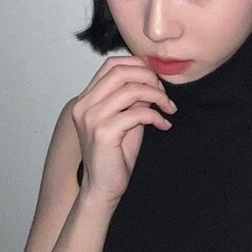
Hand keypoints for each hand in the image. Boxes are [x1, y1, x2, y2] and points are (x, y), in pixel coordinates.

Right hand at [71, 55, 176, 205]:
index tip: (156, 80)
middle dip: (149, 78)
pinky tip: (164, 125)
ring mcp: (91, 118)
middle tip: (164, 93)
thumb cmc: (114, 155)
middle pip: (120, 71)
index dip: (138, 66)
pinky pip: (138, 113)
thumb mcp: (125, 119)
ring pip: (131, 90)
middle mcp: (84, 105)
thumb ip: (132, 98)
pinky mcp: (103, 132)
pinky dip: (156, 116)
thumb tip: (150, 80)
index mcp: (86, 99)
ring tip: (168, 108)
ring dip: (157, 96)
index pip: (111, 64)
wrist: (103, 187)